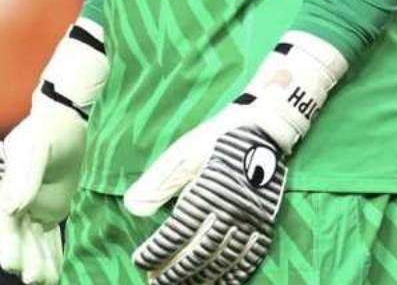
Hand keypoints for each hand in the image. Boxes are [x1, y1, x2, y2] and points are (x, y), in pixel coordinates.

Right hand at [0, 102, 85, 283]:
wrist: (67, 122)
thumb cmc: (45, 132)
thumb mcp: (34, 150)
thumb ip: (25, 178)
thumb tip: (12, 208)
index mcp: (6, 190)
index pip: (6, 223)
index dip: (8, 244)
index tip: (12, 264)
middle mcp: (18, 203)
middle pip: (21, 237)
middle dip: (27, 259)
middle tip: (36, 279)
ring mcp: (36, 207)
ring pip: (36, 241)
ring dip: (40, 261)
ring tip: (48, 281)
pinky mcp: (54, 208)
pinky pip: (51, 235)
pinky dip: (53, 253)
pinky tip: (57, 271)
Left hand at [123, 33, 346, 283]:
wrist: (264, 127)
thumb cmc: (218, 139)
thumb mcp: (182, 154)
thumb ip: (157, 183)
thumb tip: (132, 209)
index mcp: (205, 195)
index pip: (175, 235)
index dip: (156, 252)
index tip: (140, 262)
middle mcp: (228, 213)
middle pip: (197, 254)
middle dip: (173, 272)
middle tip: (155, 282)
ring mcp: (249, 221)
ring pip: (221, 261)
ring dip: (199, 278)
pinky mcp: (264, 223)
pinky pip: (250, 258)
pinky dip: (234, 275)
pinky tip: (222, 283)